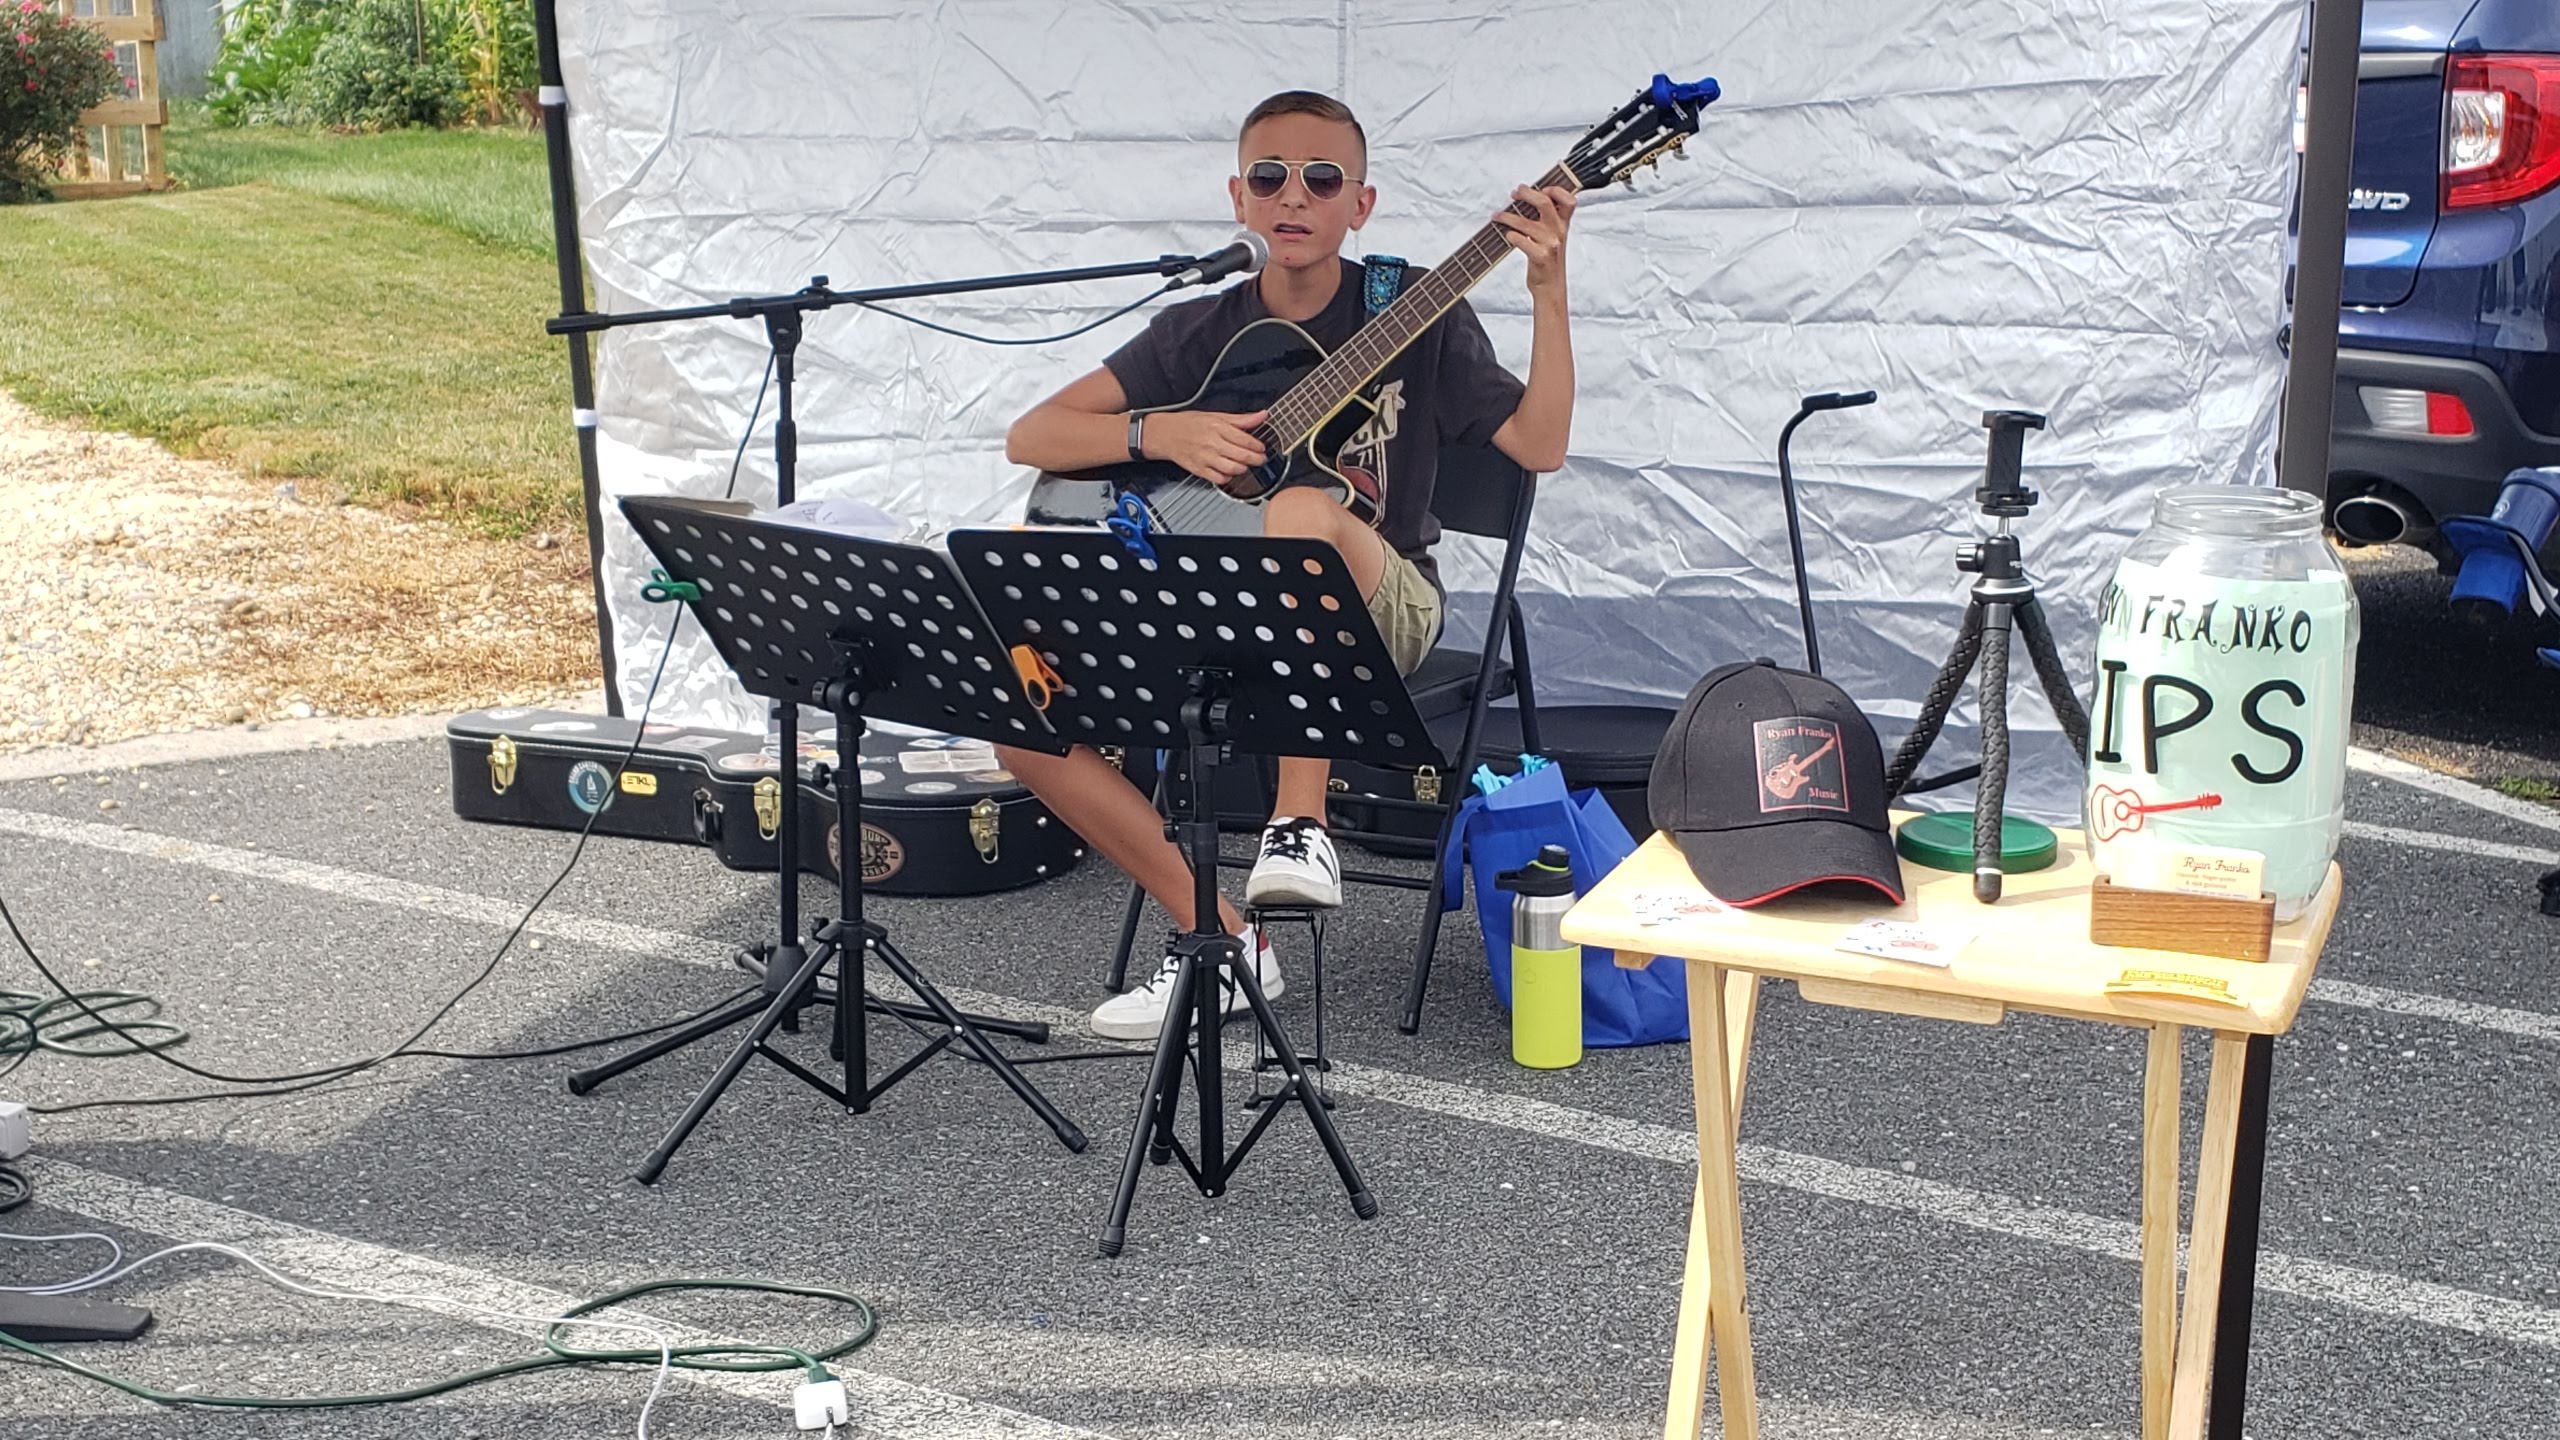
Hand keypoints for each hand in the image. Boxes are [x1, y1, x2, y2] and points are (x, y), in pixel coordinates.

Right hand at [1139, 409, 1268, 486]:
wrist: (1165, 434)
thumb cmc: (1189, 424)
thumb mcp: (1215, 416)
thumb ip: (1241, 419)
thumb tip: (1261, 415)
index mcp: (1218, 427)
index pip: (1245, 439)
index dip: (1258, 446)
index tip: (1262, 448)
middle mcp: (1212, 443)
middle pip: (1242, 456)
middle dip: (1256, 459)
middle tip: (1260, 459)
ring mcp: (1205, 458)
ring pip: (1232, 469)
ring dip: (1243, 469)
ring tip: (1245, 465)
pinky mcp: (1199, 469)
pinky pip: (1219, 479)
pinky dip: (1228, 478)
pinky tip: (1229, 472)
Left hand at [1494, 184, 1575, 295]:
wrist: (1550, 287)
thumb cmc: (1548, 260)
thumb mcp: (1554, 237)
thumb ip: (1548, 219)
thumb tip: (1529, 198)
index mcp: (1563, 225)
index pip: (1569, 201)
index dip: (1557, 191)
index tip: (1542, 188)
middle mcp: (1558, 232)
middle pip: (1544, 203)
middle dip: (1526, 194)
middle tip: (1514, 193)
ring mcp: (1550, 244)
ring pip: (1525, 222)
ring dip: (1507, 216)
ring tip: (1497, 216)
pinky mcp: (1540, 257)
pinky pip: (1521, 240)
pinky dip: (1511, 236)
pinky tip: (1507, 235)